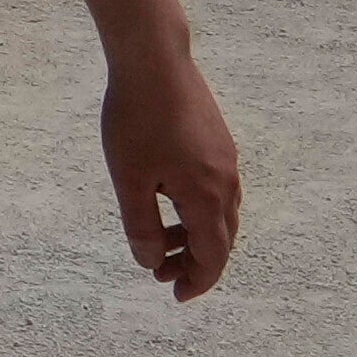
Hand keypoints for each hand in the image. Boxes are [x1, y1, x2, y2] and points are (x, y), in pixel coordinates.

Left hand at [101, 44, 241, 299]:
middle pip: (220, 238)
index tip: (176, 295)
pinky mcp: (218, 142)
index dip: (198, 280)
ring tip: (157, 243)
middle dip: (193, 261)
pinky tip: (167, 202)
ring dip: (192, 235)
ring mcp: (226, 160)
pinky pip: (215, 190)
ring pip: (218, 214)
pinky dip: (195, 209)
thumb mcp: (129, 178)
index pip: (212, 254)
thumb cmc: (136, 119)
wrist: (155, 61)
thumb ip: (140, 224)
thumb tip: (149, 261)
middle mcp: (226, 181)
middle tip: (162, 275)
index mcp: (207, 195)